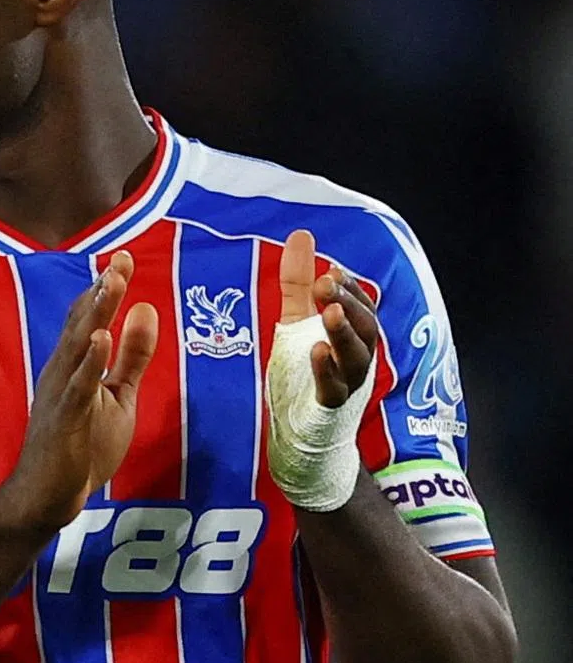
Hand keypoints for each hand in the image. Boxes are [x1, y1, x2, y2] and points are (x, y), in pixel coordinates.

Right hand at [0, 251, 158, 535]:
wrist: (48, 496)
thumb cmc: (81, 445)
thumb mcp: (118, 395)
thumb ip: (133, 355)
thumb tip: (147, 309)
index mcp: (73, 363)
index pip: (89, 317)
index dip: (104, 287)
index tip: (121, 257)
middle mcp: (62, 370)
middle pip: (84, 323)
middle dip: (102, 291)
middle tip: (119, 259)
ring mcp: (61, 394)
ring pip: (79, 347)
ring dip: (96, 315)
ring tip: (111, 284)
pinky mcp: (65, 420)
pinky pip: (78, 387)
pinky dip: (90, 362)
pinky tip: (102, 340)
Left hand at [279, 229, 378, 406]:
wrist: (301, 427)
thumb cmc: (304, 369)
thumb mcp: (297, 317)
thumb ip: (299, 280)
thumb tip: (301, 234)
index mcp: (353, 334)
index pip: (362, 306)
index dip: (351, 288)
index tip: (332, 270)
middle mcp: (358, 357)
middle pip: (365, 327)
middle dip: (348, 302)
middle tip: (326, 283)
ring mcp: (347, 383)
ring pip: (355, 356)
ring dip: (343, 332)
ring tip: (329, 312)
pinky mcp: (329, 406)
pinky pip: (334, 388)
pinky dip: (327, 370)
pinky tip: (316, 351)